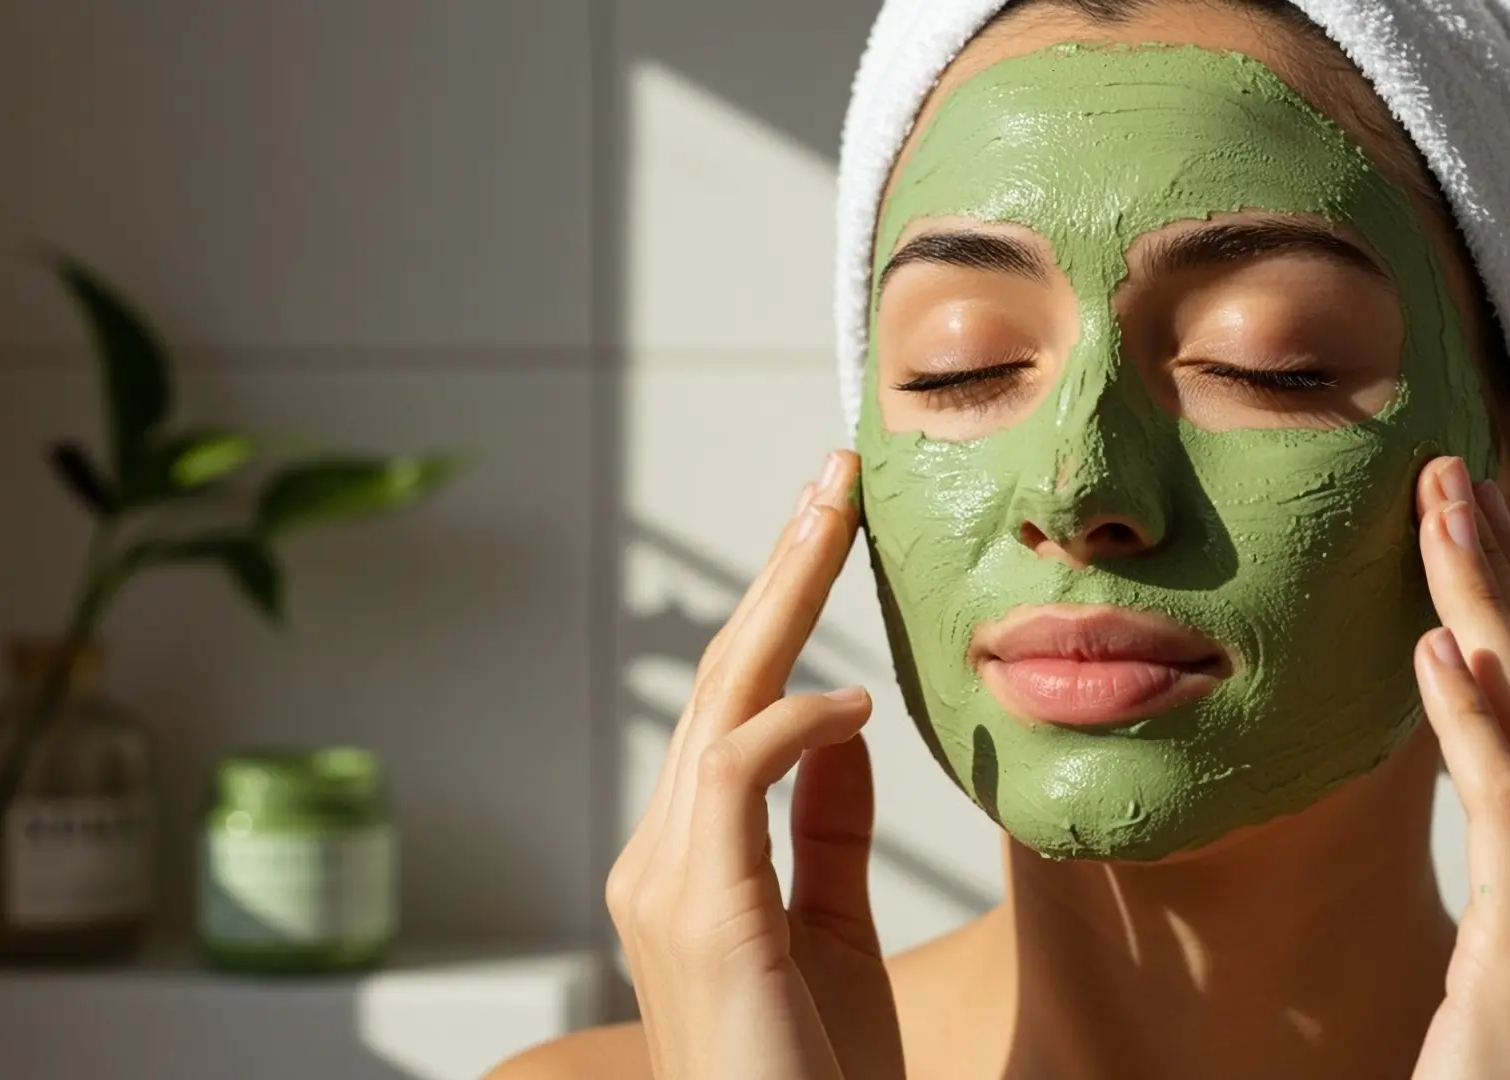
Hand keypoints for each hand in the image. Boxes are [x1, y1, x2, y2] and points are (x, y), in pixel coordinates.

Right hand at [605, 450, 904, 1079]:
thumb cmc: (814, 1074)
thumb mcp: (831, 928)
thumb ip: (824, 828)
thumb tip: (839, 726)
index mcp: (690, 862)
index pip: (738, 706)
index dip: (783, 612)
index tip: (831, 530)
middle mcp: (660, 860)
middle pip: (722, 681)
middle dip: (782, 572)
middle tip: (834, 478)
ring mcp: (667, 885)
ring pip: (721, 706)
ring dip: (784, 604)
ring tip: (839, 523)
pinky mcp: (701, 914)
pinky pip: (736, 778)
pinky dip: (793, 724)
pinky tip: (849, 702)